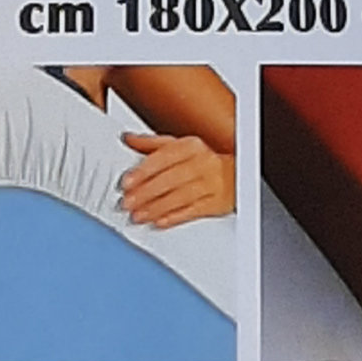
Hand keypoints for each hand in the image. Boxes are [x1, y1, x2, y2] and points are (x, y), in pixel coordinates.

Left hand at [120, 133, 235, 228]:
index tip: (126, 182)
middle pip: (170, 179)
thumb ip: (151, 144)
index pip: (164, 157)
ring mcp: (209, 184)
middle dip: (146, 192)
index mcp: (190, 146)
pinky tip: (159, 222)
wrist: (234, 175)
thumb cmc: (200, 161)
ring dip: (156, 208)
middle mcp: (201, 163)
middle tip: (127, 202)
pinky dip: (174, 218)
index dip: (144, 170)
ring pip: (180, 197)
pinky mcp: (214, 203)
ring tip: (138, 215)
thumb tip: (127, 138)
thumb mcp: (178, 146)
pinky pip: (192, 211)